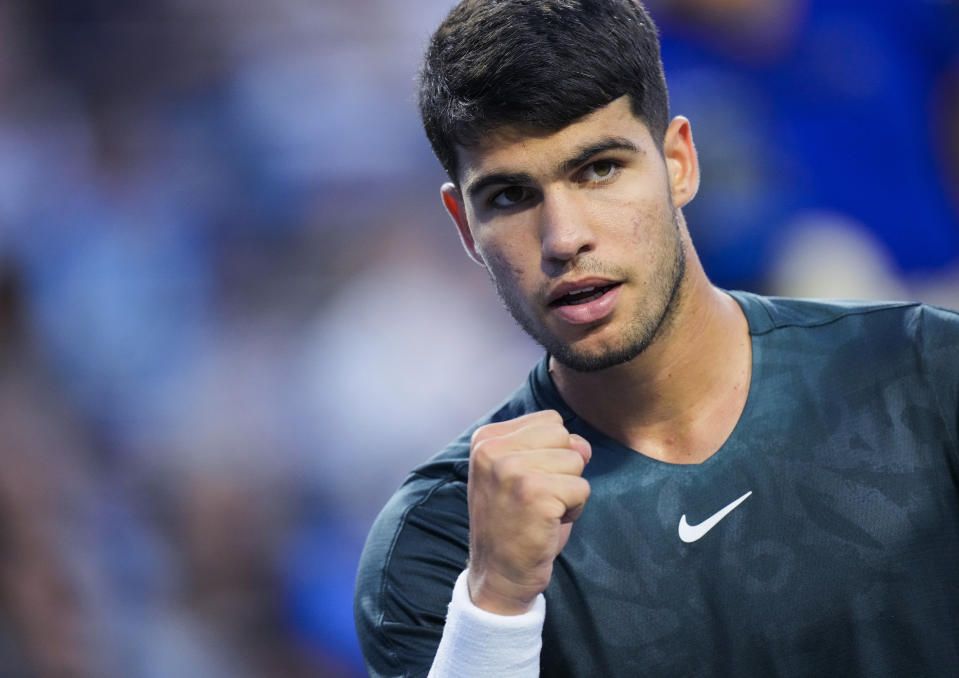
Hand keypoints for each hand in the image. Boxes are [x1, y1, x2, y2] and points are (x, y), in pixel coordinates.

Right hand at [466, 409, 590, 614]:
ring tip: (541, 511)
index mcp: (485, 438)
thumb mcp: (520, 472)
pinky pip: (582, 488)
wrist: (498, 575)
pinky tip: (547, 524)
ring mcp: (511, 470)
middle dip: (562, 469)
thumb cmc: (514, 522)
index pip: (550, 421)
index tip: (526, 483)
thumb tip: (583, 446)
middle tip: (537, 498)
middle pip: (564, 437)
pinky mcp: (534, 493)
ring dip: (568, 491)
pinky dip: (574, 510)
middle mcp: (493, 449)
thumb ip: (550, 447)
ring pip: (575, 461)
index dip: (551, 453)